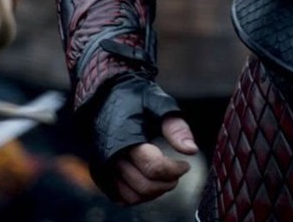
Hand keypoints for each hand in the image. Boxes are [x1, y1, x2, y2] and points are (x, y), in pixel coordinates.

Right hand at [87, 74, 196, 202]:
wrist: (104, 96)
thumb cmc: (134, 97)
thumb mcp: (159, 103)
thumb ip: (176, 127)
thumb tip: (192, 150)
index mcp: (126, 138)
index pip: (153, 167)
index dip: (175, 170)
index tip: (186, 164)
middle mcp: (111, 157)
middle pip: (144, 185)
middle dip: (167, 182)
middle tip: (178, 172)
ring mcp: (103, 168)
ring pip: (132, 196)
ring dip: (154, 192)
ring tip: (166, 177)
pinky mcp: (100, 174)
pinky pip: (120, 197)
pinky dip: (138, 195)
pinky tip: (150, 181)